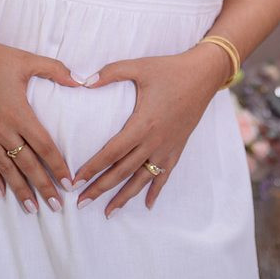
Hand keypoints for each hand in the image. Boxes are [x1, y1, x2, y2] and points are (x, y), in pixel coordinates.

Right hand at [0, 32, 81, 214]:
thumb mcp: (28, 60)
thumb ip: (56, 70)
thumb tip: (81, 80)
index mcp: (20, 113)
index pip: (44, 146)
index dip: (57, 166)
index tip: (69, 183)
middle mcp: (4, 130)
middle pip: (27, 165)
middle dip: (43, 187)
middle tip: (56, 206)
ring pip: (7, 169)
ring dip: (20, 190)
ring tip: (32, 209)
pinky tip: (0, 193)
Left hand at [71, 42, 230, 217]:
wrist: (203, 76)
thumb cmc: (170, 70)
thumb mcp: (139, 67)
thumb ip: (111, 72)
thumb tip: (85, 81)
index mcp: (142, 124)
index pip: (112, 152)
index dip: (92, 167)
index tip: (76, 180)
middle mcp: (154, 141)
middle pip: (122, 171)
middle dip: (100, 188)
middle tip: (81, 202)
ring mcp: (167, 148)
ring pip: (141, 179)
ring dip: (124, 197)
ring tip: (108, 212)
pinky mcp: (177, 149)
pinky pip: (164, 176)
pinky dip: (154, 191)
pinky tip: (147, 205)